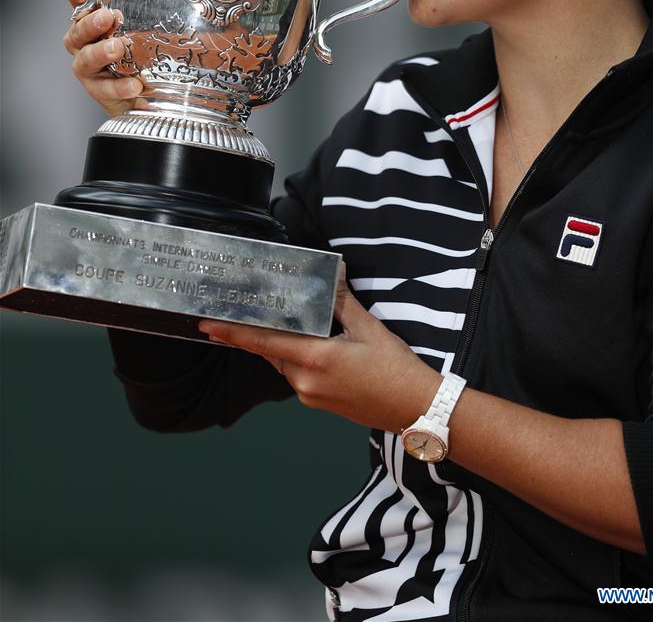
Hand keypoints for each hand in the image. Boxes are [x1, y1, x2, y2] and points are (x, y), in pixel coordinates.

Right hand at [63, 0, 145, 117]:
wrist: (136, 97)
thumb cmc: (131, 59)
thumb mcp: (135, 33)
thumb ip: (130, 14)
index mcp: (90, 28)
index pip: (79, 6)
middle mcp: (83, 47)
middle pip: (77, 33)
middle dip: (90, 23)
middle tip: (106, 17)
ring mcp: (88, 71)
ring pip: (86, 60)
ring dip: (100, 52)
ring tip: (117, 48)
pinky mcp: (99, 92)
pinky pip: (106, 89)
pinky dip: (120, 86)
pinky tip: (135, 84)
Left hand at [198, 267, 440, 432]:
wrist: (415, 409)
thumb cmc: (395, 368)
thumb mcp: (369, 328)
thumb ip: (342, 302)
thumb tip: (331, 273)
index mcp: (315, 359)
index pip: (263, 341)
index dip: (233, 332)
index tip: (207, 324)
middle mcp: (304, 381)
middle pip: (271, 350)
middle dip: (258, 330)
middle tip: (242, 309)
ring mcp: (309, 396)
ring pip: (283, 362)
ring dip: (281, 343)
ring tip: (282, 320)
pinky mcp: (317, 403)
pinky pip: (296, 374)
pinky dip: (295, 356)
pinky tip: (310, 342)